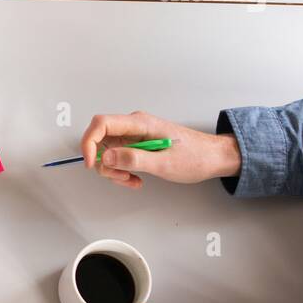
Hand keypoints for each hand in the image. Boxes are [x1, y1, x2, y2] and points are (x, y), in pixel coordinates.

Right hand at [80, 111, 240, 189]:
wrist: (214, 158)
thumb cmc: (195, 157)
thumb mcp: (164, 163)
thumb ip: (134, 159)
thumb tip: (105, 157)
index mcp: (140, 123)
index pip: (101, 123)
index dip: (89, 142)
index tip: (91, 163)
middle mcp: (134, 126)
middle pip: (100, 140)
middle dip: (104, 163)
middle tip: (122, 176)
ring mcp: (134, 136)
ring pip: (107, 152)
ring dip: (114, 170)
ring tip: (132, 180)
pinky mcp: (136, 146)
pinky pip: (118, 158)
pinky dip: (121, 171)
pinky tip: (135, 179)